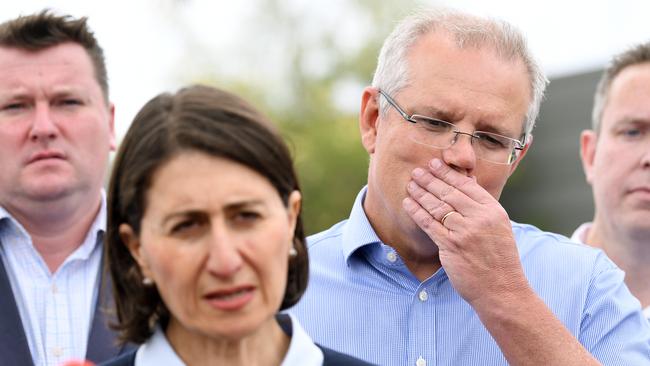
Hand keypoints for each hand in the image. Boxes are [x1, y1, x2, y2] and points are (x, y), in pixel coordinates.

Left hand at [402, 158, 528, 306]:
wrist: (502, 289)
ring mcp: (464, 232)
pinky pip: (429, 224)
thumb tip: (467, 184)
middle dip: (430, 180)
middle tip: (417, 171)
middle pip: (449, 193)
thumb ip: (482, 208)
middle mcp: (480, 218)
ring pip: (437, 206)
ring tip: (410, 184)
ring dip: (420, 193)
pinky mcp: (451, 246)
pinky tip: (408, 203)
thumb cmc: (499, 259)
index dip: (447, 173)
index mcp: (493, 211)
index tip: (434, 164)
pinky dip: (416, 212)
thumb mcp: (498, 228)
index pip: (466, 185)